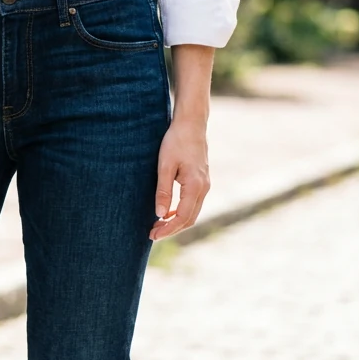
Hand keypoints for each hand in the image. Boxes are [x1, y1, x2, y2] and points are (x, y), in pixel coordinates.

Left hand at [149, 117, 210, 240]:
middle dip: (172, 229)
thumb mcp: (165, 166)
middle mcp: (204, 188)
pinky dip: (181, 212)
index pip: (182, 217)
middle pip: (190, 219)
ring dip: (176, 222)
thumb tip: (160, 214)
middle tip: (152, 234)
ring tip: (158, 225)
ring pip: (192, 212)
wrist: (191, 124)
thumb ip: (163, 191)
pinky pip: (193, 203)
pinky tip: (168, 212)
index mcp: (195, 186)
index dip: (168, 229)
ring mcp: (205, 185)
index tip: (153, 235)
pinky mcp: (202, 181)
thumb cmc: (176, 142)